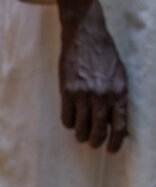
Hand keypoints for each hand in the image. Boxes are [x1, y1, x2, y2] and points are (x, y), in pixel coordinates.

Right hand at [54, 0, 128, 152]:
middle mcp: (103, 95)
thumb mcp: (119, 75)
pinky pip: (67, 118)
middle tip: (94, 144)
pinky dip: (69, 123)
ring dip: (81, 135)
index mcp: (120, 91)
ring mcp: (84, 94)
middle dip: (96, 142)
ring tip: (81, 136)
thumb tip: (120, 122)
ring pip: (81, 127)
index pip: (120, 125)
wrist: (85, 36)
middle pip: (99, 130)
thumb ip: (119, 98)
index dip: (116, 141)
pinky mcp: (67, 92)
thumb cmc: (104, 55)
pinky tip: (71, 121)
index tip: (111, 150)